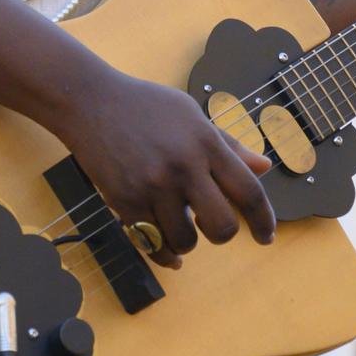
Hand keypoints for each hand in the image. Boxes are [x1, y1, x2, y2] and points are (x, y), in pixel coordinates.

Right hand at [52, 67, 276, 270]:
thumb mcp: (192, 115)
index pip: (248, 192)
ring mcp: (152, 186)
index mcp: (205, 142)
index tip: (266, 236)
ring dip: (188, 240)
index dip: (264, 220)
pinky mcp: (125, 201)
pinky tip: (169, 250)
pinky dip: (165, 253)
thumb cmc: (146, 105)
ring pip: (186, 241)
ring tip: (178, 222)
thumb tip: (264, 168)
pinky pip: (153, 244)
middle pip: (222, 227)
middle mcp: (183, 166)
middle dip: (222, 233)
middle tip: (210, 224)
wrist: (90, 102)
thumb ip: (228, 145)